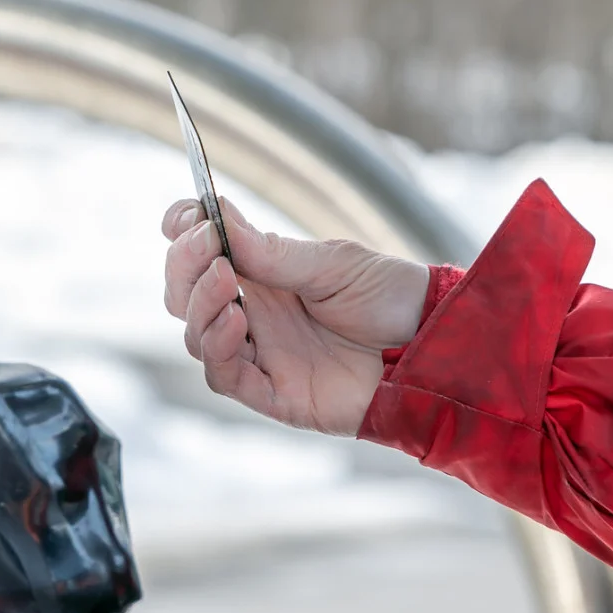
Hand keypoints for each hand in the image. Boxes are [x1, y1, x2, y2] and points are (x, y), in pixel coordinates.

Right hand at [161, 198, 427, 435]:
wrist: (431, 345)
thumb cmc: (389, 299)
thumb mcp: (332, 263)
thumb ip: (272, 252)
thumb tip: (218, 217)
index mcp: (264, 276)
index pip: (200, 256)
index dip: (181, 235)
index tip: (183, 218)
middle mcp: (254, 315)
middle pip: (185, 296)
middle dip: (184, 268)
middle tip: (208, 248)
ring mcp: (261, 355)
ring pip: (195, 336)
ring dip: (199, 305)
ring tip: (225, 281)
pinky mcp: (274, 394)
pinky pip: (225, 377)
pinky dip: (218, 348)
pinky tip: (234, 321)